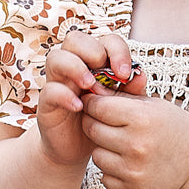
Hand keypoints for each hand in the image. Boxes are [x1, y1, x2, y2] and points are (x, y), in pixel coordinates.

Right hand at [37, 31, 138, 168]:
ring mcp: (58, 83)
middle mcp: (73, 67)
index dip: (117, 50)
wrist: (78, 149)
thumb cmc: (101, 122)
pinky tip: (79, 107)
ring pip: (56, 57)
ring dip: (75, 67)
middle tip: (108, 74)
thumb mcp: (121, 106)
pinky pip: (50, 90)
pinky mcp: (47, 103)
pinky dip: (65, 95)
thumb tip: (141, 75)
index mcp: (94, 63)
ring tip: (91, 85)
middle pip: (75, 39)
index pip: (104, 40)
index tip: (125, 73)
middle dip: (93, 50)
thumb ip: (131, 91)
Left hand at [81, 79, 188, 188]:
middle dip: (95, 123)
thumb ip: (119, 95)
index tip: (96, 104)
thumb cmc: (171, 125)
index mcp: (142, 118)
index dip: (93, 103)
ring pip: (96, 155)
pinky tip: (129, 162)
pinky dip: (113, 170)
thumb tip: (88, 90)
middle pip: (92, 130)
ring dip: (104, 149)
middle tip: (106, 123)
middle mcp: (137, 145)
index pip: (97, 107)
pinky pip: (105, 176)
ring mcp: (134, 170)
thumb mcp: (151, 104)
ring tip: (122, 144)